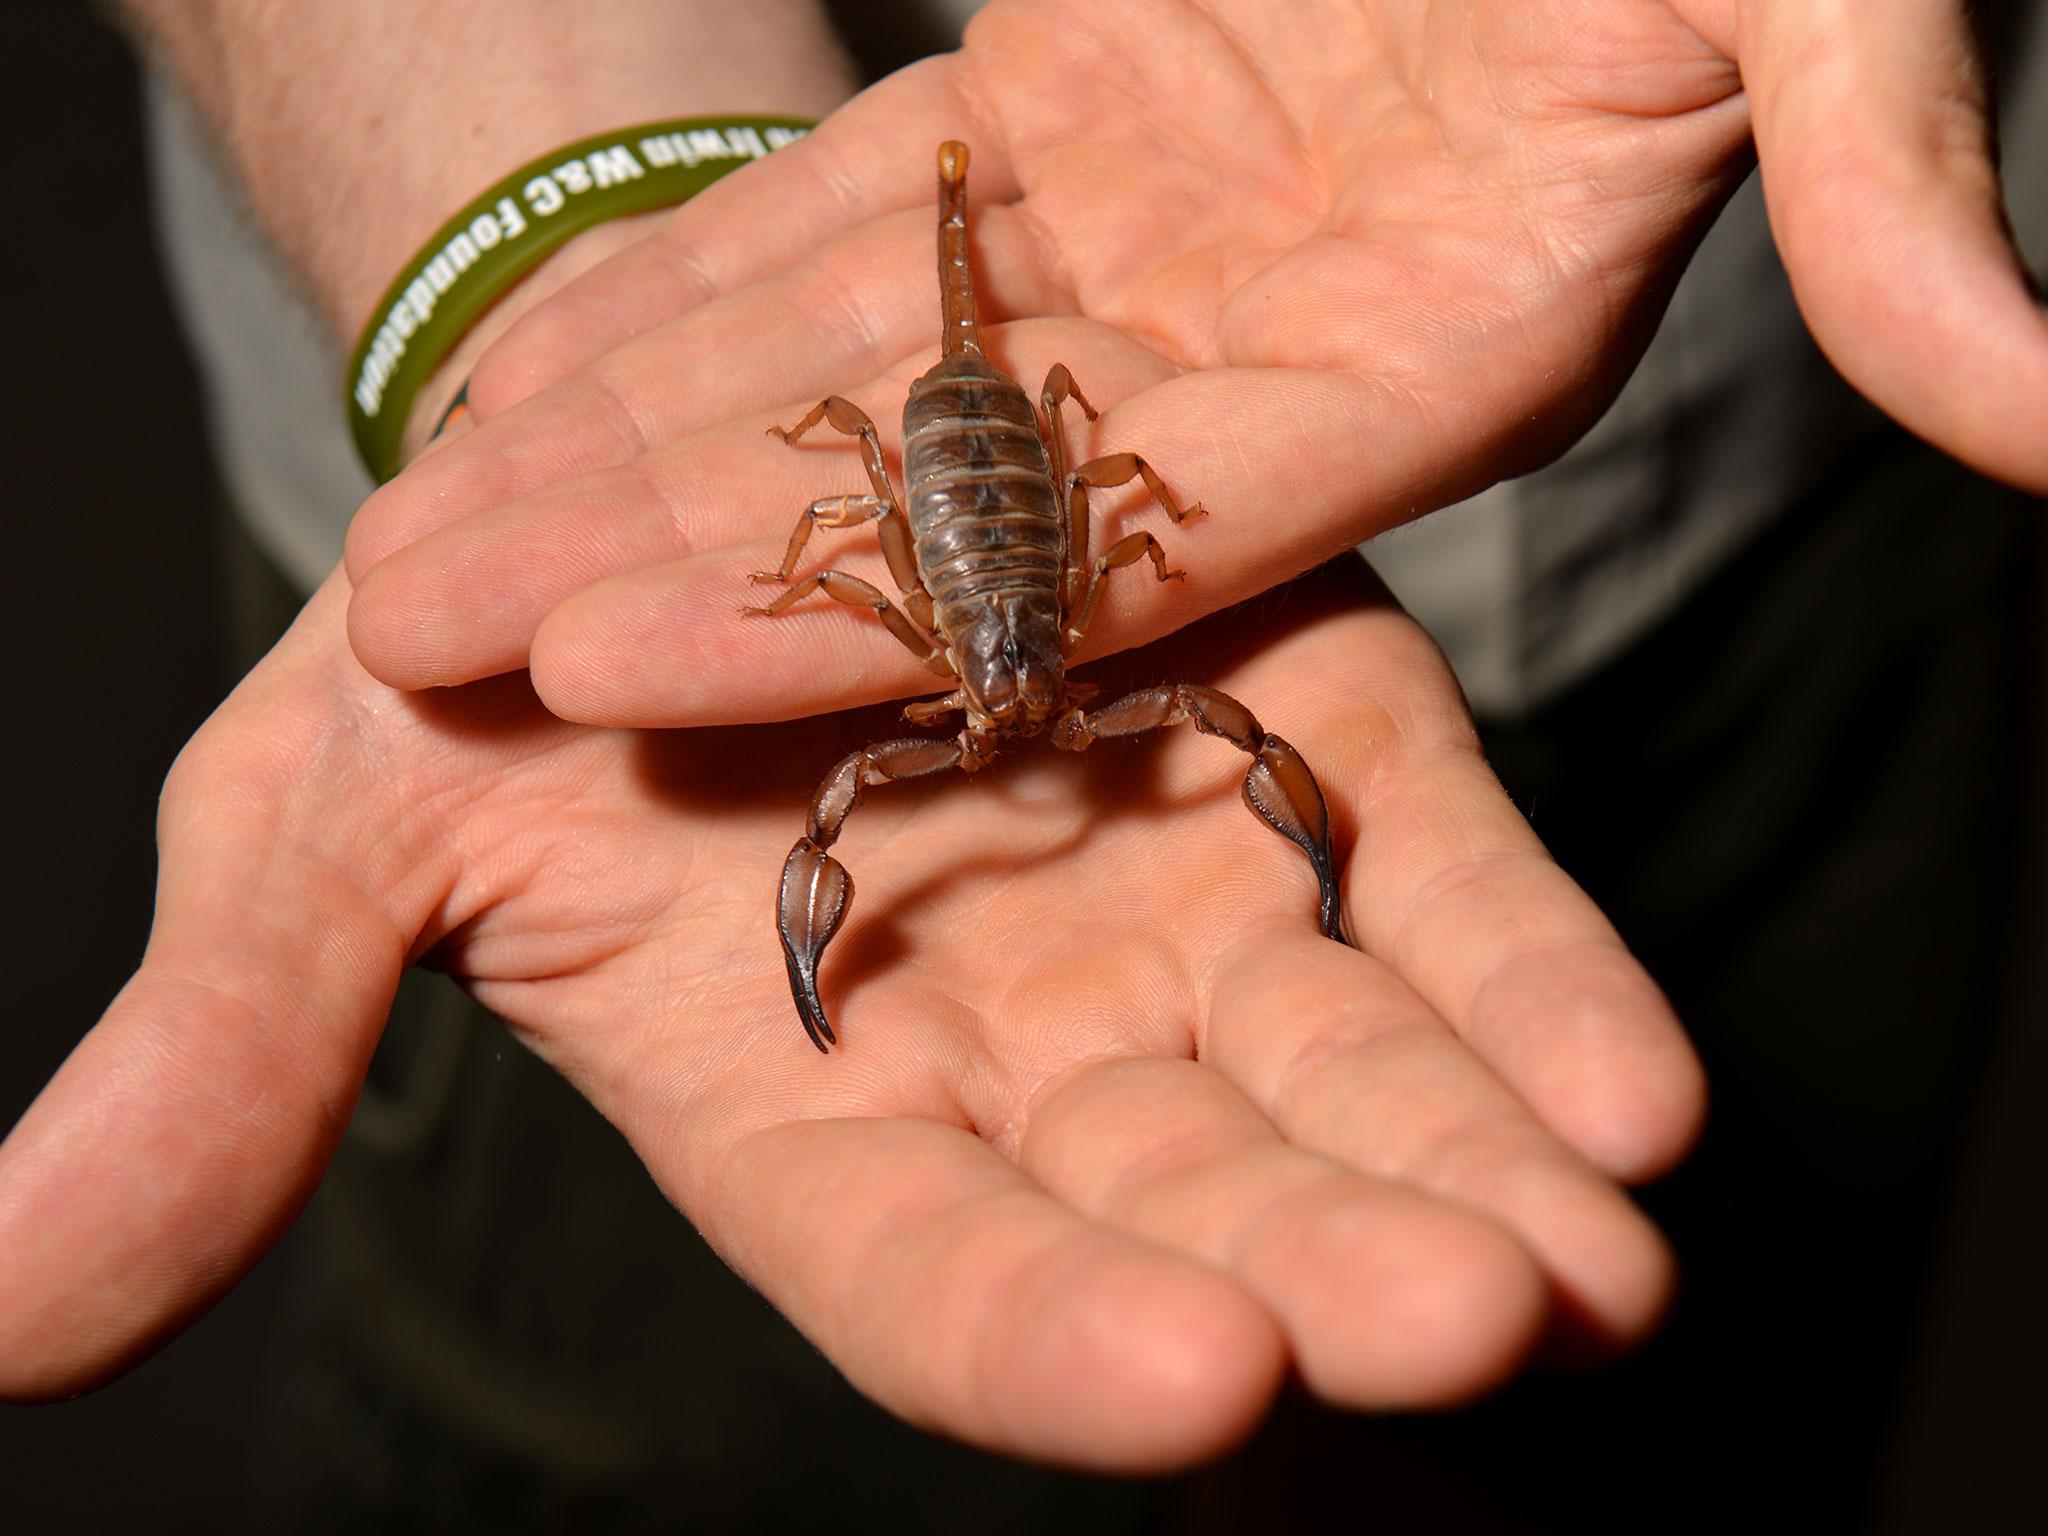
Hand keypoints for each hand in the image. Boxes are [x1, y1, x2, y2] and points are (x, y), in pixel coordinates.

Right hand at [0, 560, 1698, 1467]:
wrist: (661, 463)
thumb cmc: (480, 659)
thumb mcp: (331, 827)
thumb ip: (234, 1055)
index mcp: (800, 1096)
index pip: (930, 1269)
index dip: (1045, 1330)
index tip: (1187, 1378)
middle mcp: (1013, 1040)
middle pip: (1184, 1200)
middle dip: (1331, 1268)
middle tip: (1479, 1325)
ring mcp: (1169, 897)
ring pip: (1339, 1066)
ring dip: (1473, 1156)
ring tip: (1603, 1245)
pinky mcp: (1289, 743)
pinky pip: (1424, 875)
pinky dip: (1524, 970)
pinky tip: (1627, 1079)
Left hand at [343, 0, 2045, 721]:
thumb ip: (1888, 189)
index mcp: (1423, 349)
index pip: (1101, 544)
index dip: (857, 619)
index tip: (622, 671)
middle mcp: (1252, 340)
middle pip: (923, 498)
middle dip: (664, 565)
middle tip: (420, 640)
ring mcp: (1135, 242)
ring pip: (842, 379)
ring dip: (625, 452)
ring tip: (413, 547)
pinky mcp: (1055, 130)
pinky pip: (847, 245)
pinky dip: (692, 302)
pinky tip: (533, 372)